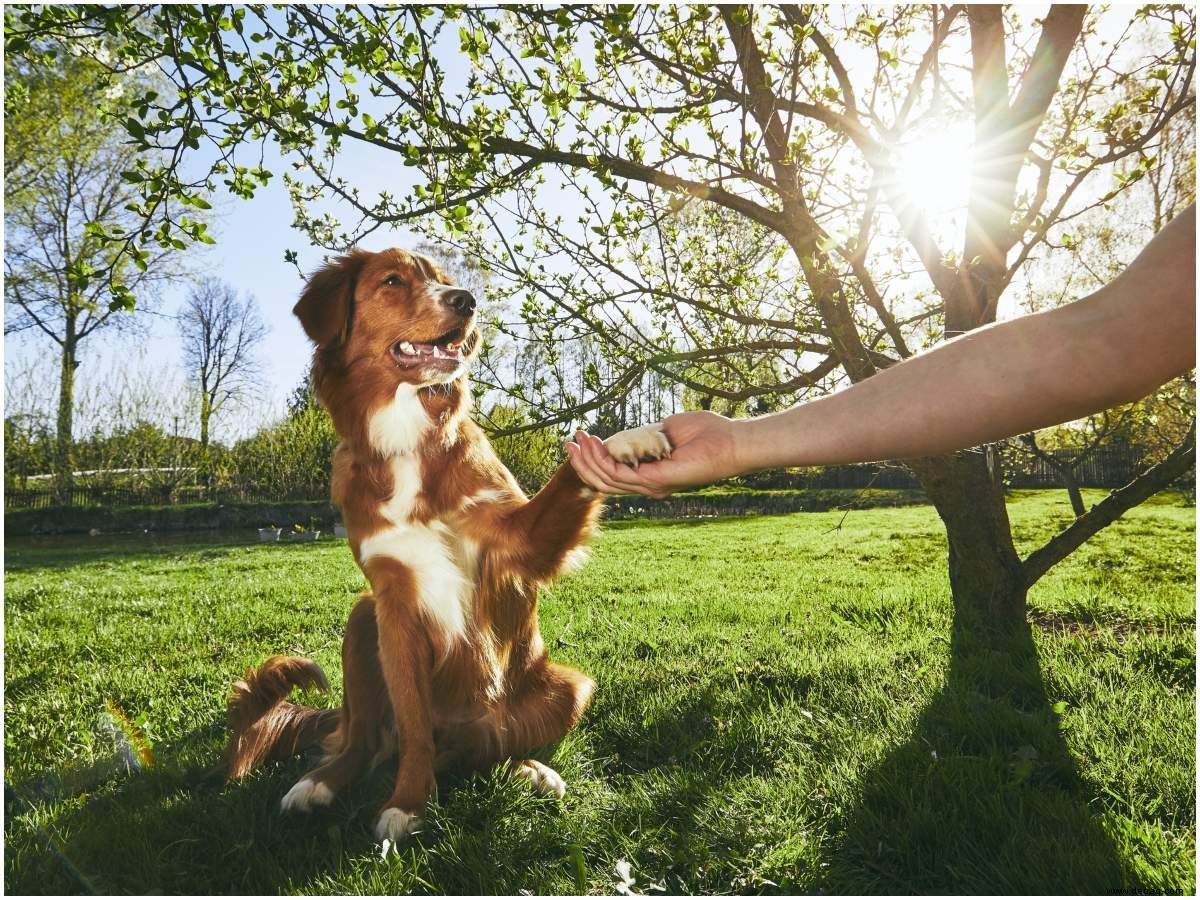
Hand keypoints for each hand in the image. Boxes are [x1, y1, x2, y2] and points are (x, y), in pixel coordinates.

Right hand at [565, 411, 742, 497]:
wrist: (730, 440)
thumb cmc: (706, 433)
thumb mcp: (665, 430)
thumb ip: (643, 434)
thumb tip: (623, 435)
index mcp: (651, 474)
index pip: (613, 474)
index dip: (593, 459)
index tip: (580, 439)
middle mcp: (649, 484)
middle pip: (605, 480)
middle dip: (583, 462)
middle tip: (569, 442)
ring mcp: (652, 485)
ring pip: (608, 479)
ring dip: (589, 460)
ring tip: (578, 440)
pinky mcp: (656, 481)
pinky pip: (621, 475)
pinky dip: (604, 460)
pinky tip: (596, 444)